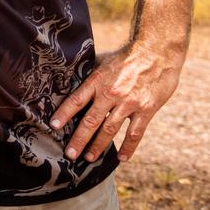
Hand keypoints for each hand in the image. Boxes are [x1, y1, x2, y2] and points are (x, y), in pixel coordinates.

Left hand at [50, 44, 184, 162]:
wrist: (157, 51)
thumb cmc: (128, 55)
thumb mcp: (105, 60)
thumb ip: (92, 73)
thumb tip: (73, 78)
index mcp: (98, 80)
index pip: (77, 100)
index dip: (64, 114)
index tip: (53, 126)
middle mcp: (111, 93)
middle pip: (91, 121)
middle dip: (78, 139)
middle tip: (69, 154)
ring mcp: (129, 103)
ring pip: (110, 130)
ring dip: (98, 146)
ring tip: (89, 158)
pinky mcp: (146, 110)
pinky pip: (135, 134)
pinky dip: (128, 148)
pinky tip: (121, 158)